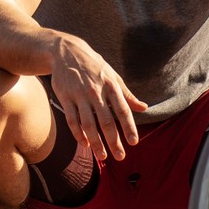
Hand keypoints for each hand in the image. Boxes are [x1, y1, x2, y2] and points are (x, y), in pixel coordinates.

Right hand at [46, 34, 147, 161]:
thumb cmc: (94, 65)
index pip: (122, 110)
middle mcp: (96, 91)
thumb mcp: (113, 75)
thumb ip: (127, 94)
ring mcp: (79, 95)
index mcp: (111, 85)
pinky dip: (78, 134)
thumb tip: (144, 108)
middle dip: (114, 141)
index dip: (129, 127)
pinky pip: (72, 120)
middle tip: (120, 156)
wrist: (66, 51)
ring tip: (103, 156)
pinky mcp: (65, 97)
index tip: (134, 142)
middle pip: (106, 121)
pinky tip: (85, 145)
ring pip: (88, 124)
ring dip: (96, 143)